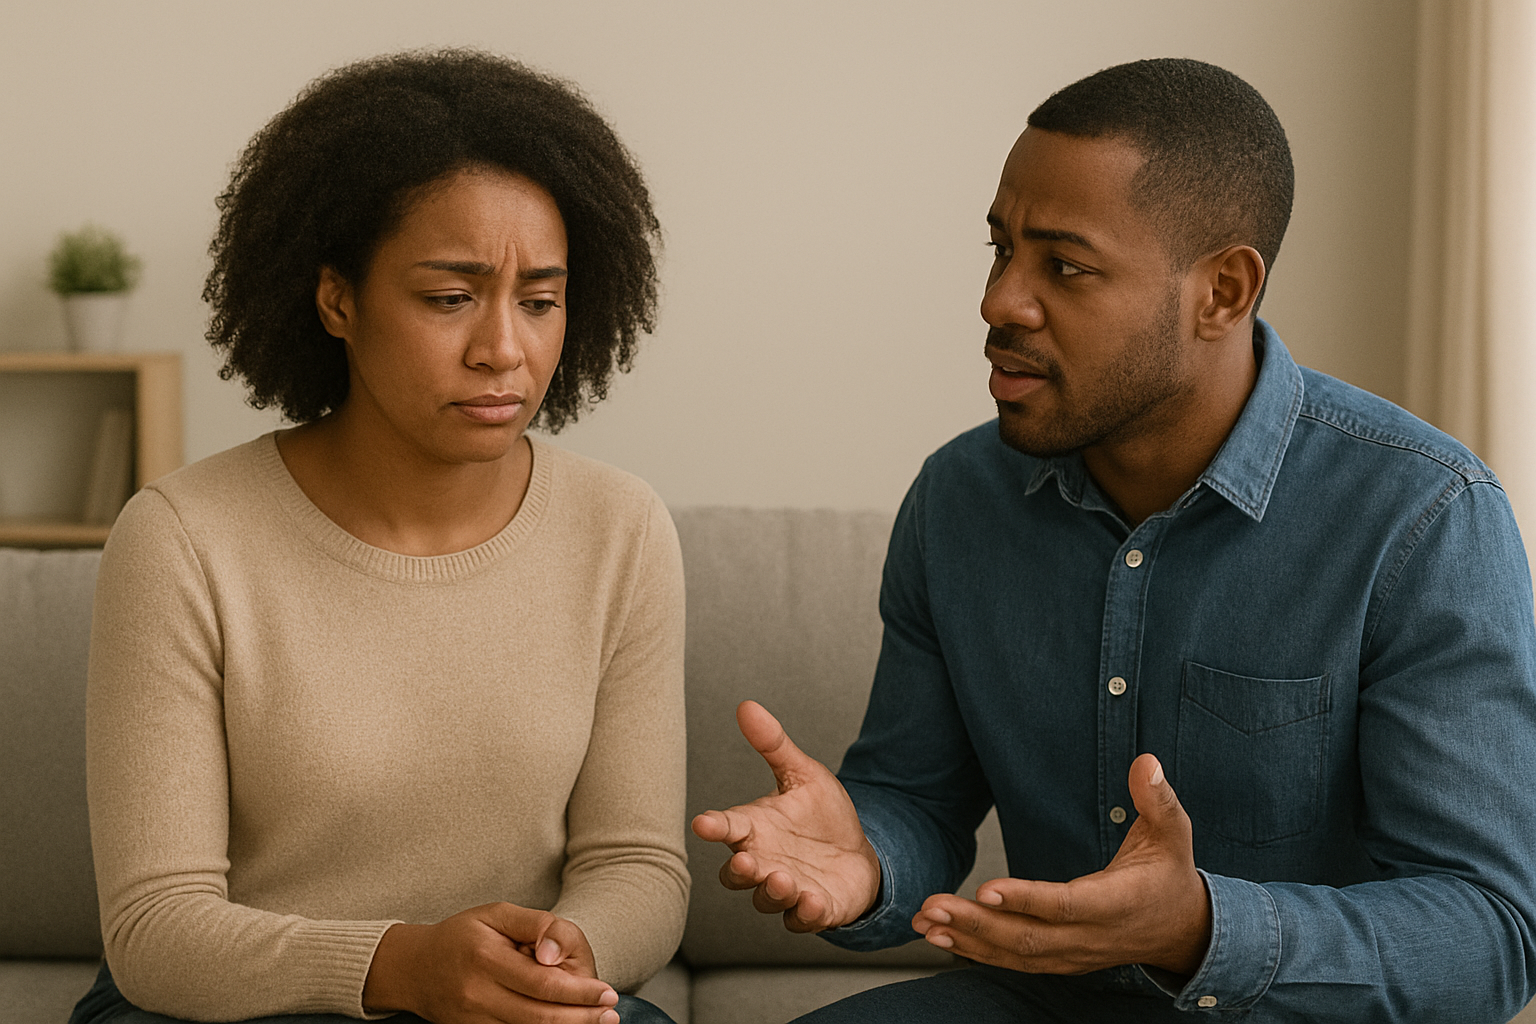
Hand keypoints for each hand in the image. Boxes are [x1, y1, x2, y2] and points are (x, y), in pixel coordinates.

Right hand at [362, 902, 619, 1023]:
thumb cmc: (462, 936)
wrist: (413, 968)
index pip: (542, 983)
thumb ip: (535, 924)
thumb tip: (555, 955)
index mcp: (485, 957)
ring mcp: (471, 1020)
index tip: (608, 994)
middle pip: (539, 1016)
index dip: (580, 992)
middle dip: (581, 1018)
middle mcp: (476, 994)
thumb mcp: (497, 913)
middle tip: (610, 1015)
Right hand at [691, 700, 881, 931]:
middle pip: (736, 873)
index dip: (713, 826)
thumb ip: (774, 745)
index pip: (727, 826)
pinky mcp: (812, 910)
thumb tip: (747, 705)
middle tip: (746, 860)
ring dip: (772, 892)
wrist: (859, 852)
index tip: (702, 822)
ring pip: (765, 899)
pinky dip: (805, 914)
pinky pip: (801, 919)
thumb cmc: (821, 816)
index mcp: (755, 828)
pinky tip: (813, 902)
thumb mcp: (803, 774)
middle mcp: (764, 861)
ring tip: (783, 879)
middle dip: (739, 870)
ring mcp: (786, 889)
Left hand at [911, 753, 1211, 975]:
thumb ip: (1158, 798)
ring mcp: (1074, 953)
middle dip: (976, 923)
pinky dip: (977, 952)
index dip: (1025, 899)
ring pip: (1016, 952)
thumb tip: (1146, 762)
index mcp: (1115, 903)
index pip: (1065, 905)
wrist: (1184, 929)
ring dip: (968, 939)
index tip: (985, 888)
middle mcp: (1091, 935)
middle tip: (933, 906)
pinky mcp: (1062, 959)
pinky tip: (943, 938)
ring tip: (925, 921)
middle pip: (1028, 936)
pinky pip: (1016, 961)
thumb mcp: (1173, 831)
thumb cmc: (1170, 873)